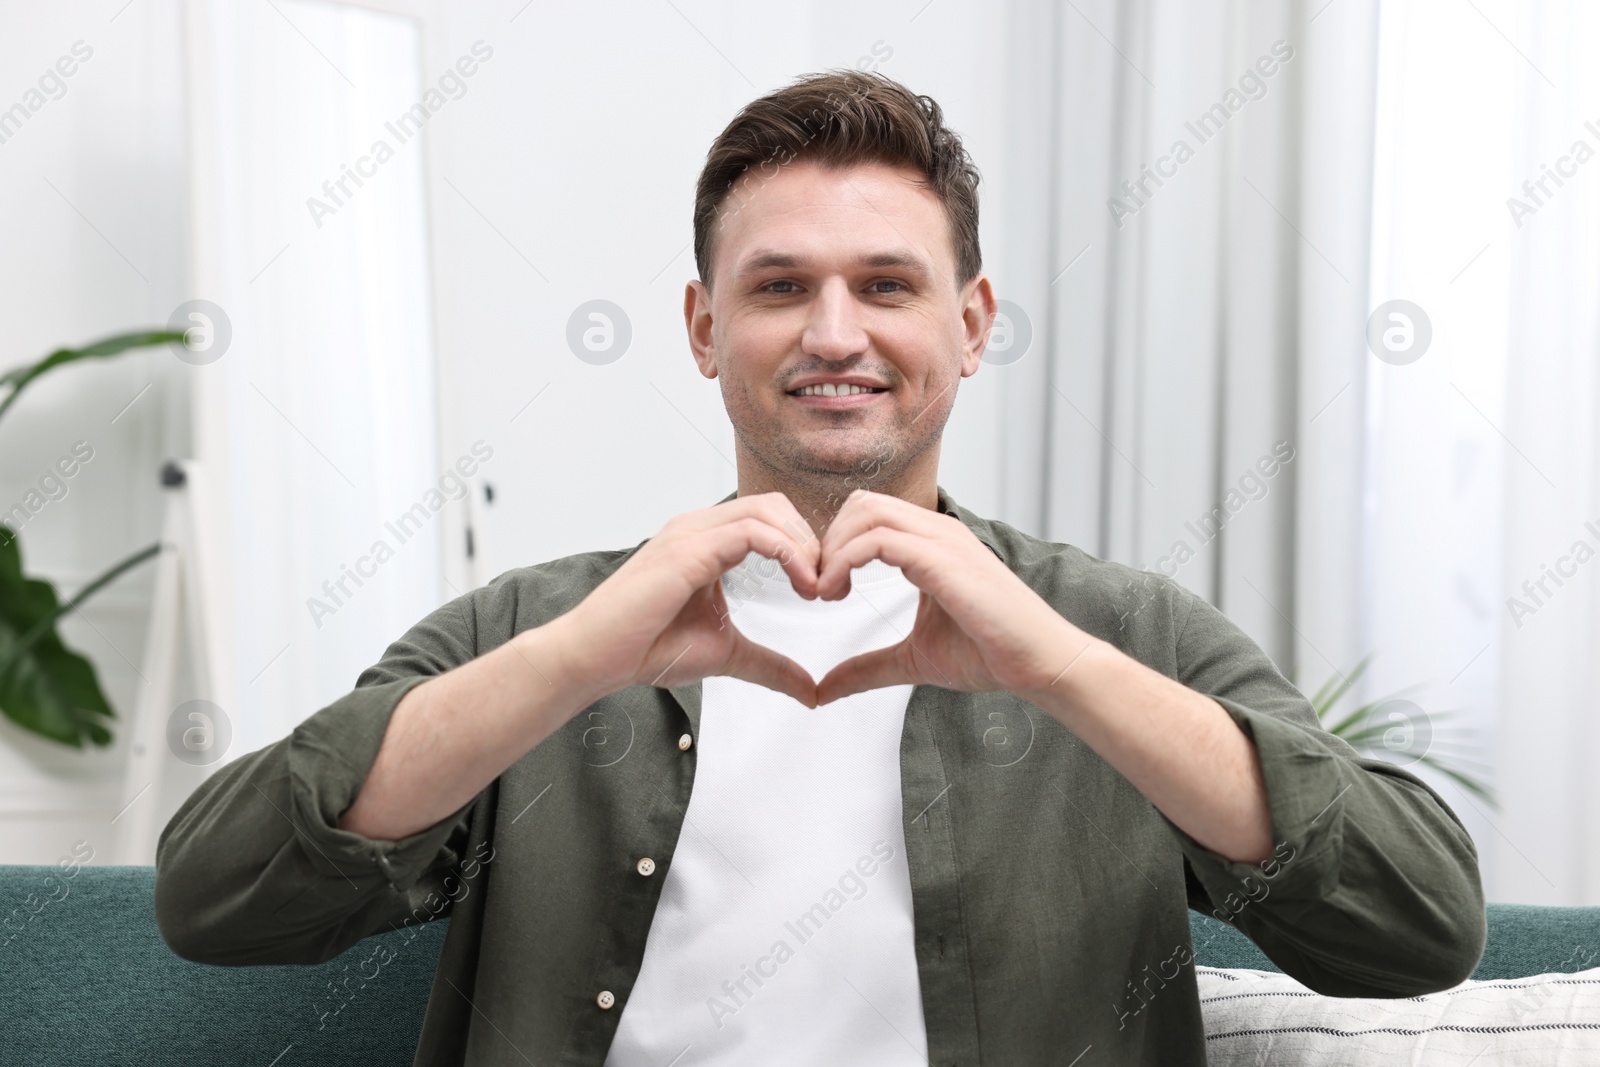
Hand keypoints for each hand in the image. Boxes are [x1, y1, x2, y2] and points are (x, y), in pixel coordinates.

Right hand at [554, 493, 822, 706]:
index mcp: (708, 540)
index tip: (824, 589)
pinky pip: (752, 532)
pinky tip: (801, 586)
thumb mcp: (727, 655)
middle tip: (829, 587)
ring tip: (817, 588)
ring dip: (804, 546)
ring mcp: (692, 533)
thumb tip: (810, 691)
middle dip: (811, 541)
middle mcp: (700, 527)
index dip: (805, 546)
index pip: (771, 517)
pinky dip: (787, 554)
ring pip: (767, 510)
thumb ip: (771, 665)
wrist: (596, 657)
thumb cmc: (647, 649)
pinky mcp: (688, 550)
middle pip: (775, 504)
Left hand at [813, 490, 1096, 704]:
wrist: (1038, 663)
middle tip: (818, 588)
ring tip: (826, 592)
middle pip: (862, 503)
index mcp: (931, 543)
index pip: (869, 513)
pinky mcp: (944, 560)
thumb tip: (822, 690)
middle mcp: (937, 531)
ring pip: (867, 512)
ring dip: (833, 549)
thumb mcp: (912, 660)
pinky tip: (839, 593)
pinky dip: (846, 561)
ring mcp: (942, 541)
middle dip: (827, 541)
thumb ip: (867, 668)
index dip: (835, 544)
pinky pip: (880, 540)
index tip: (823, 588)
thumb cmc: (988, 653)